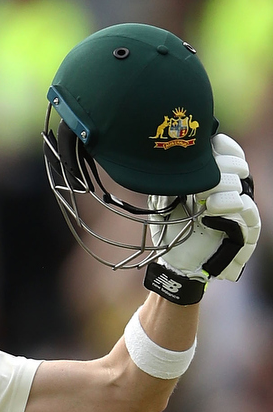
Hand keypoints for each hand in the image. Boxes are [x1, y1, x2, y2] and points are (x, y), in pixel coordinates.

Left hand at [144, 134, 260, 303]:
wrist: (177, 265)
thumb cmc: (172, 231)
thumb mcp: (163, 203)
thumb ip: (168, 182)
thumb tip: (168, 162)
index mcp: (213, 180)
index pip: (229, 153)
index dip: (224, 147)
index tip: (211, 145)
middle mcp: (230, 191)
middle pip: (237, 166)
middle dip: (221, 167)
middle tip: (201, 180)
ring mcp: (239, 210)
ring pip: (241, 187)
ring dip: (222, 187)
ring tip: (204, 199)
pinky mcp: (245, 229)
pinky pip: (247, 211)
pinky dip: (229, 207)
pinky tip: (211, 211)